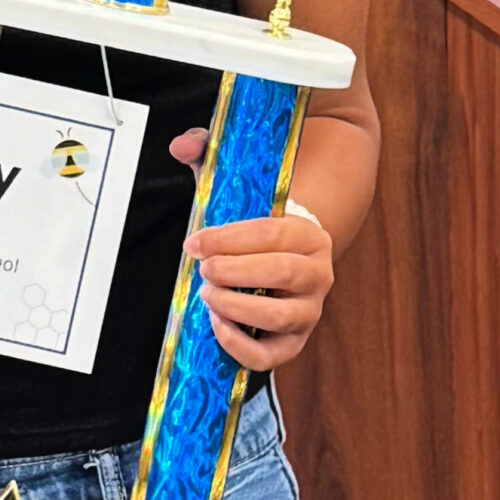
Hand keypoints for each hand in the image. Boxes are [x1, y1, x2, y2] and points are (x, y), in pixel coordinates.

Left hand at [170, 127, 334, 372]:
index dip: (228, 239)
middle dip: (233, 272)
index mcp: (309, 233)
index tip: (194, 241)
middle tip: (202, 269)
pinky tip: (217, 326)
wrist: (288, 260)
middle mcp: (318, 273)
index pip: (270, 233)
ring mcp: (310, 310)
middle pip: (279, 273)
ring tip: (207, 295)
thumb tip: (181, 144)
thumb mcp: (237, 187)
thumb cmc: (255, 226)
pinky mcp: (295, 341)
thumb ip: (209, 155)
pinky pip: (273, 355)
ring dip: (236, 307)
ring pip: (278, 316)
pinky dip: (241, 346)